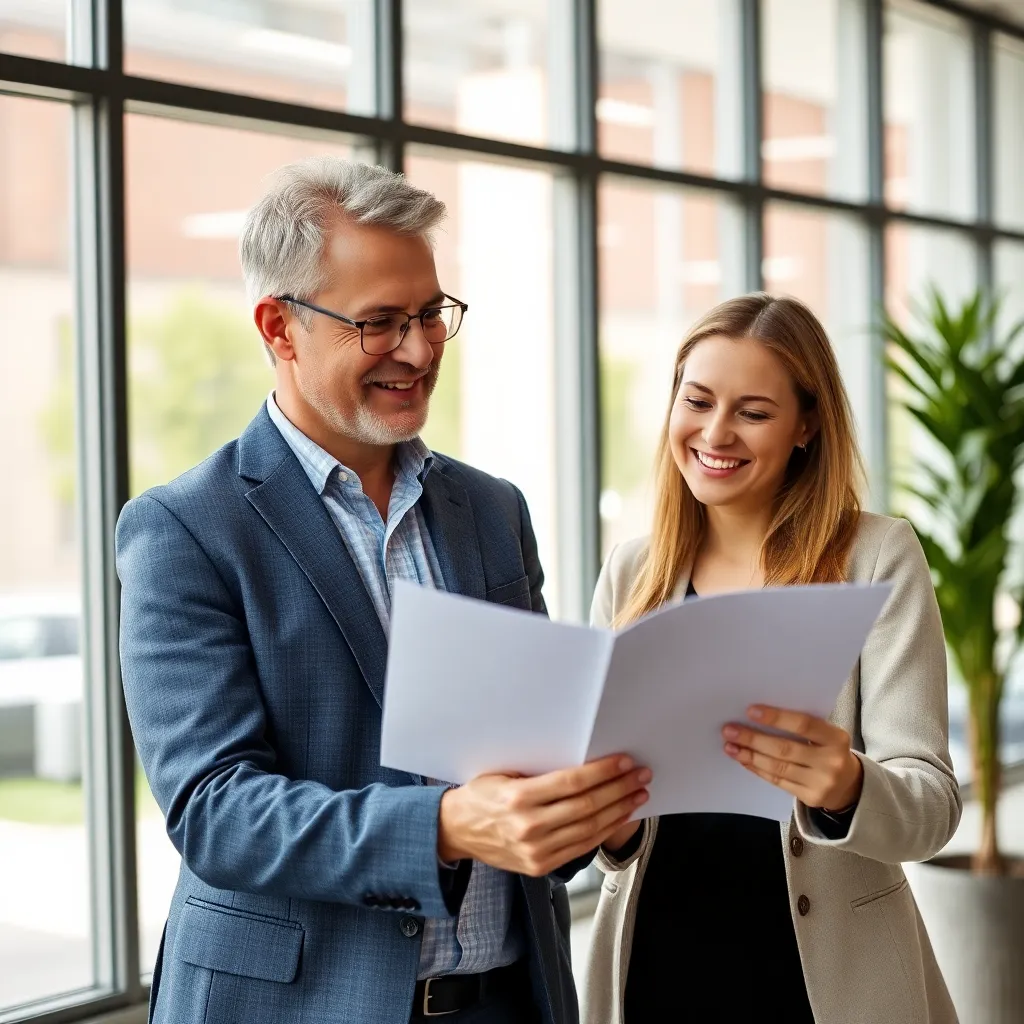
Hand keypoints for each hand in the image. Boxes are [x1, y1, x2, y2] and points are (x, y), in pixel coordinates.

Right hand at [438, 755, 651, 876]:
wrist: (456, 830)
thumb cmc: (481, 794)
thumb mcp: (503, 773)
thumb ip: (539, 772)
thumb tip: (583, 760)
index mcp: (518, 798)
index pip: (572, 782)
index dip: (603, 771)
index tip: (624, 761)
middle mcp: (528, 826)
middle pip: (586, 805)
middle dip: (619, 788)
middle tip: (640, 774)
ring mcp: (535, 850)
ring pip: (589, 828)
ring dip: (619, 810)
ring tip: (638, 794)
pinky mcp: (539, 865)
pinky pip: (581, 846)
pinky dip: (604, 830)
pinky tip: (619, 816)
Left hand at [722, 705, 862, 811]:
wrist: (850, 784)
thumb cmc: (829, 749)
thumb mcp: (826, 734)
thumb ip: (802, 726)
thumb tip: (758, 715)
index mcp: (836, 738)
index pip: (804, 725)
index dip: (776, 718)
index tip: (750, 710)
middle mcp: (831, 762)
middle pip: (785, 749)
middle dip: (753, 739)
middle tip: (729, 730)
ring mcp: (821, 783)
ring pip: (778, 767)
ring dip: (750, 755)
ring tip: (730, 746)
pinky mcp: (811, 798)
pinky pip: (778, 781)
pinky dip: (757, 769)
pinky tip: (743, 760)